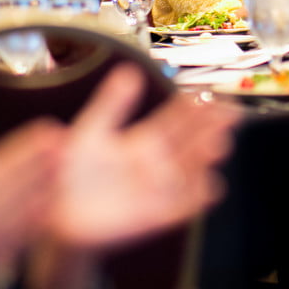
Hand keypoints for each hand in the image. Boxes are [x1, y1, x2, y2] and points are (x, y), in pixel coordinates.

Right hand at [0, 96, 61, 288]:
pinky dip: (44, 214)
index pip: (3, 160)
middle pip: (19, 181)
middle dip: (45, 160)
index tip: (51, 127)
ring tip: (70, 166)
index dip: (29, 144)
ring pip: (27, 205)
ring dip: (50, 185)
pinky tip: (60, 200)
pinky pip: (27, 231)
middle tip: (70, 141)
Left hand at [49, 65, 236, 250]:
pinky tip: (210, 187)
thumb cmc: (72, 172)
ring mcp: (157, 191)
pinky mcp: (152, 217)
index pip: (177, 121)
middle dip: (211, 129)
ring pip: (190, 171)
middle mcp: (158, 165)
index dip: (195, 108)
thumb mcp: (92, 130)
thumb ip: (111, 103)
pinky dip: (196, 199)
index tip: (210, 94)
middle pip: (191, 143)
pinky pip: (180, 208)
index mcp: (144, 142)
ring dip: (205, 159)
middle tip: (230, 113)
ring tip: (219, 143)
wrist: (57, 212)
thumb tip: (131, 70)